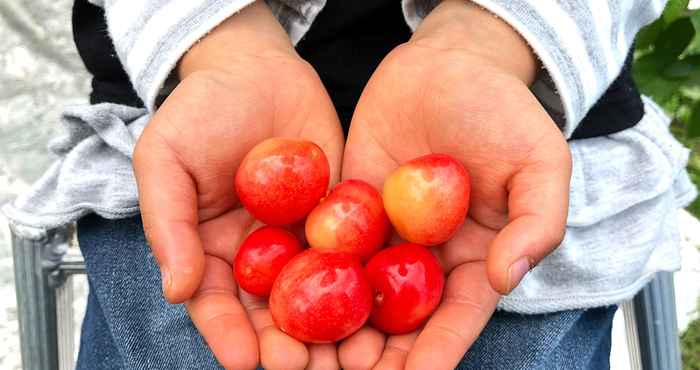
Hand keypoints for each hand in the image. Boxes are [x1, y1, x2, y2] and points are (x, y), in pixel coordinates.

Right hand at [133, 2, 343, 368]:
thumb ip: (168, 224)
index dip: (228, 334)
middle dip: (287, 344)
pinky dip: (365, 279)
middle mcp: (259, 256)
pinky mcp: (341, 216)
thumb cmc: (200, 110)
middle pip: (273, 312)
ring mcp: (303, 239)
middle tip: (304, 367)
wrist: (256, 68)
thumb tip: (177, 290)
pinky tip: (379, 303)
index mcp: (210, 251)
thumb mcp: (165, 160)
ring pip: (317, 293)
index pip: (216, 304)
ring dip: (332, 329)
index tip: (243, 360)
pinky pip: (353, 251)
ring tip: (349, 356)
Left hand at [337, 1, 571, 368]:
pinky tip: (284, 297)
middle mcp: (425, 256)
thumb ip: (538, 220)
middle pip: (401, 319)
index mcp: (475, 256)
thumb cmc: (502, 108)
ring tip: (311, 354)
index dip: (438, 351)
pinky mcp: (347, 208)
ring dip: (335, 327)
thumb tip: (508, 277)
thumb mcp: (540, 160)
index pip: (457, 316)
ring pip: (357, 293)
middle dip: (378, 353)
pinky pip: (327, 244)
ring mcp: (382, 234)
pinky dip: (308, 273)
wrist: (446, 62)